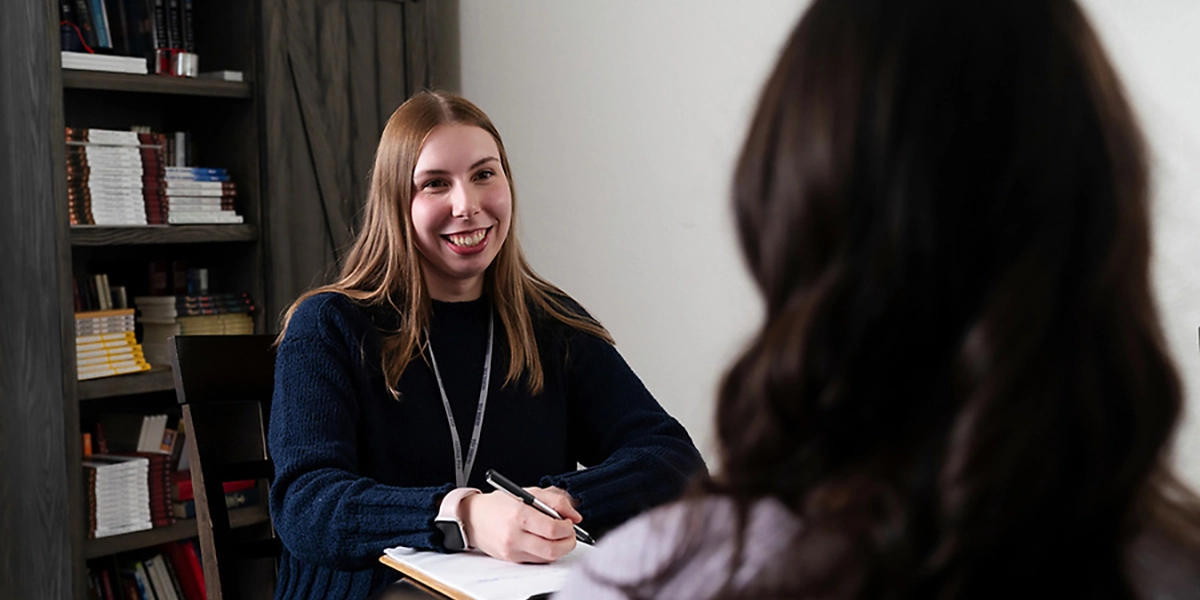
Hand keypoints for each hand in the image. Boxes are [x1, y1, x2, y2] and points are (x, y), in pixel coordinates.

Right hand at [460, 487, 579, 562]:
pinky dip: (546, 553)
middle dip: (568, 542)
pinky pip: (537, 561)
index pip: (552, 529)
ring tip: (558, 536)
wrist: (473, 518)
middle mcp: (514, 536)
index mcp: (519, 515)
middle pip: (552, 549)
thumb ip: (556, 501)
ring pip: (546, 558)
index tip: (569, 523)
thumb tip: (575, 516)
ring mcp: (512, 551)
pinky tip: (544, 542)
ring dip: (559, 549)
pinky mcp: (511, 560)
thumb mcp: (528, 492)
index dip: (567, 528)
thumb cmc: (499, 504)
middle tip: (569, 533)